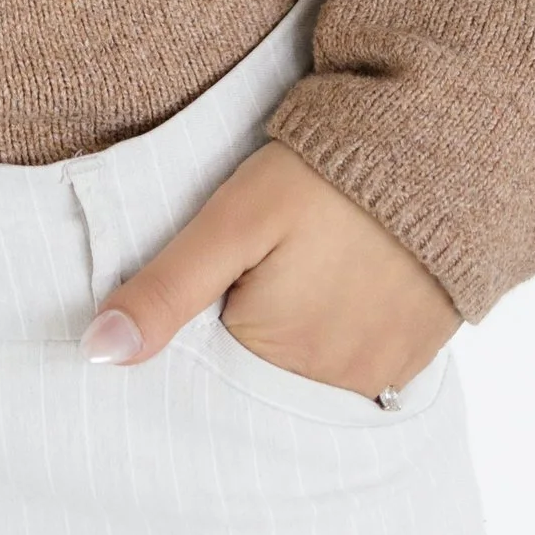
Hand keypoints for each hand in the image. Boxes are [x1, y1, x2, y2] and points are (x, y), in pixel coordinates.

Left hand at [80, 142, 457, 399]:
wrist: (437, 148)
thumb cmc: (324, 177)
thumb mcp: (231, 221)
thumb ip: (166, 289)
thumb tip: (98, 353)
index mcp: (278, 360)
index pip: (212, 375)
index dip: (198, 332)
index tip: (205, 290)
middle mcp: (335, 386)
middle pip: (264, 377)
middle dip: (246, 336)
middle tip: (256, 270)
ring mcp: (381, 374)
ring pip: (311, 373)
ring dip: (296, 338)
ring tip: (296, 273)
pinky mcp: (416, 354)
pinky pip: (359, 365)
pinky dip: (340, 335)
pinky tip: (334, 285)